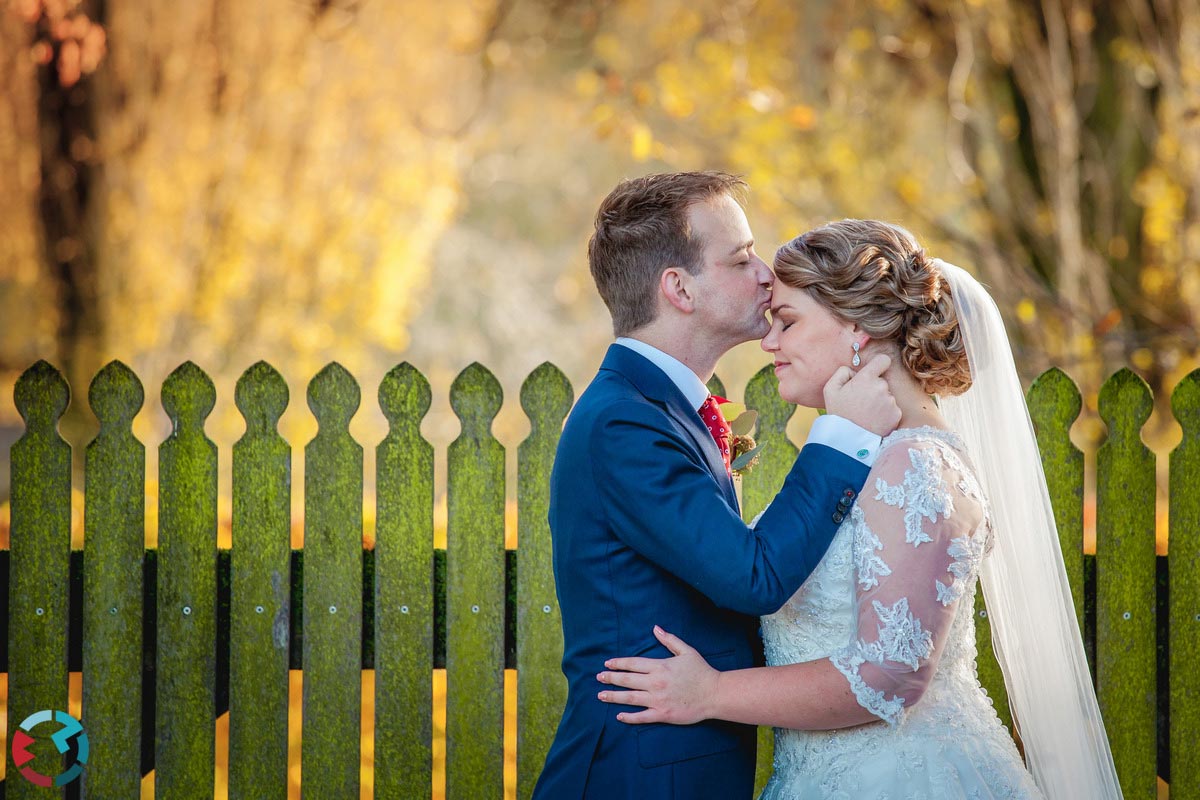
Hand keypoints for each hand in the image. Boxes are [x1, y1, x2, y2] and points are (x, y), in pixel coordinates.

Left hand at [596, 626, 718, 724]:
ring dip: (614, 696)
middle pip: (627, 680)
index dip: (618, 663)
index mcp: (660, 666)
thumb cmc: (701, 671)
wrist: (714, 694)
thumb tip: (655, 628)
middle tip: (599, 678)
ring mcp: (658, 700)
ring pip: (630, 698)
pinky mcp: (662, 715)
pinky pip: (641, 717)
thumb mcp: (686, 651)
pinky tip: (619, 716)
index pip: (633, 664)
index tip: (607, 664)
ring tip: (601, 695)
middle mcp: (655, 682)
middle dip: (611, 678)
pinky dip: (629, 717)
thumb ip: (669, 640)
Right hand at [823, 353, 900, 436]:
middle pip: (882, 381)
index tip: (874, 371)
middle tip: (861, 401)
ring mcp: (891, 402)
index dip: (879, 364)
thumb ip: (842, 372)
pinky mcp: (897, 415)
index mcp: (866, 378)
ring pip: (887, 395)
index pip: (883, 360)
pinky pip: (892, 408)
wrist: (849, 440)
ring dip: (879, 401)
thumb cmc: (838, 413)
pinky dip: (885, 413)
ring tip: (866, 413)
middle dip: (874, 387)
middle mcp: (882, 387)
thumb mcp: (830, 389)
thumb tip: (855, 370)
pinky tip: (873, 420)